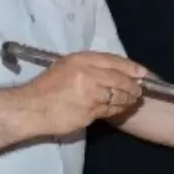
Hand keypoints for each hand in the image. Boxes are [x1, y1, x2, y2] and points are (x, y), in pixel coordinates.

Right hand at [24, 52, 145, 136]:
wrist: (31, 108)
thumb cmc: (47, 87)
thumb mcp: (66, 66)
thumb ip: (89, 66)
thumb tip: (114, 70)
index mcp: (80, 60)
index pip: (113, 61)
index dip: (131, 67)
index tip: (142, 73)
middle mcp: (87, 75)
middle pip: (119, 80)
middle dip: (133, 86)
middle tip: (139, 90)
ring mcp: (90, 94)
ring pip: (118, 96)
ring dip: (128, 99)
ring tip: (132, 100)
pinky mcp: (90, 112)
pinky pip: (110, 110)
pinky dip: (118, 109)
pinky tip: (120, 108)